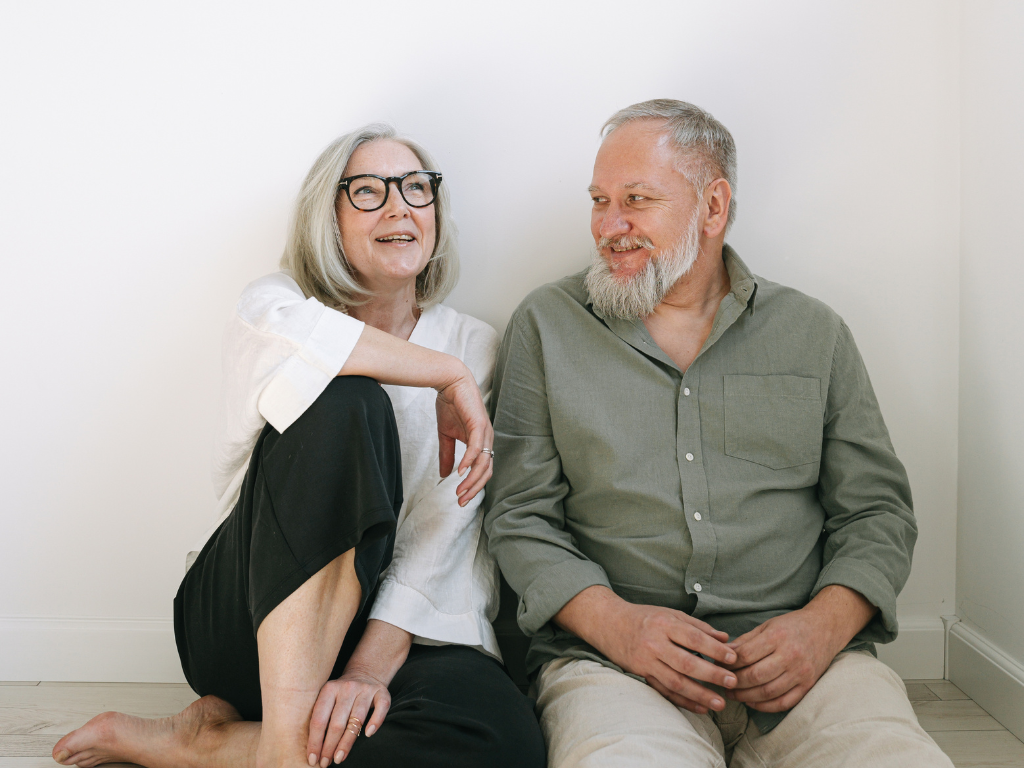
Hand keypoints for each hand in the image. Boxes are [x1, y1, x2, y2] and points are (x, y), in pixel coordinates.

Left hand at [306, 671, 389, 766]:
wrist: (365, 673)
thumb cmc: (341, 694)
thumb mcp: (327, 698)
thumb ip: (320, 716)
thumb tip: (312, 749)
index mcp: (329, 689)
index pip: (319, 719)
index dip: (315, 741)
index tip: (312, 759)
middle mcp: (347, 687)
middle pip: (337, 722)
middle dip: (329, 746)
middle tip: (326, 763)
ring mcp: (366, 689)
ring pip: (357, 719)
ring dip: (347, 742)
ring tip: (339, 758)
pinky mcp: (382, 691)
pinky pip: (381, 708)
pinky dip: (376, 721)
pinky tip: (368, 735)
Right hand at [435, 368, 492, 505]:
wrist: (449, 381)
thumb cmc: (450, 405)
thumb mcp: (446, 435)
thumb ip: (447, 455)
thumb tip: (445, 475)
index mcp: (481, 442)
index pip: (482, 470)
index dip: (473, 486)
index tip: (460, 499)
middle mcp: (487, 439)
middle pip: (486, 471)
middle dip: (474, 489)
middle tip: (461, 502)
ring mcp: (485, 432)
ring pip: (483, 463)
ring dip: (471, 480)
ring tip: (459, 491)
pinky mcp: (478, 424)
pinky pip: (476, 447)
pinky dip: (469, 461)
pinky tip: (460, 473)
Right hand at [610, 602, 739, 713]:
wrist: (608, 622)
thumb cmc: (644, 616)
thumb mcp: (670, 613)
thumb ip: (698, 626)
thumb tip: (725, 638)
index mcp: (664, 624)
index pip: (694, 638)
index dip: (715, 649)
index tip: (733, 658)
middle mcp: (654, 643)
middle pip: (686, 663)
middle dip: (711, 674)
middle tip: (732, 682)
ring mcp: (646, 661)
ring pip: (676, 682)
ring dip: (699, 694)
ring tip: (719, 703)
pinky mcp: (640, 674)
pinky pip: (663, 691)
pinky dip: (682, 701)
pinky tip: (700, 708)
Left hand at [723, 585, 876, 711]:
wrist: (825, 629)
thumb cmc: (792, 626)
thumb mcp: (767, 625)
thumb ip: (745, 641)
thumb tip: (723, 654)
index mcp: (778, 637)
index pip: (746, 655)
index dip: (729, 663)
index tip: (718, 666)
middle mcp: (790, 656)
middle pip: (755, 675)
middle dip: (735, 682)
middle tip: (723, 683)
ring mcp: (801, 673)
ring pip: (768, 692)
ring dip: (746, 697)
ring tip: (733, 694)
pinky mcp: (807, 686)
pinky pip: (783, 703)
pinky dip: (765, 706)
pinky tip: (752, 702)